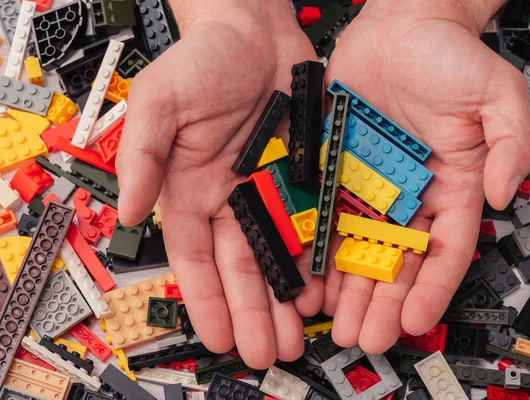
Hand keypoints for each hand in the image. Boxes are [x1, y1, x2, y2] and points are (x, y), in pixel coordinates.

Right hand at [116, 0, 321, 367]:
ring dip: (283, 298)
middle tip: (266, 353)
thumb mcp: (159, 102)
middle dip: (251, 313)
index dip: (205, 300)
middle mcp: (230, 197)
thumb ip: (142, 156)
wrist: (254, 28)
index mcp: (191, 188)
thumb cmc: (202, 59)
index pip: (195, 259)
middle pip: (241, 267)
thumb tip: (125, 212)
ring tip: (295, 336)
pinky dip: (314, 258)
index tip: (216, 338)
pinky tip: (320, 288)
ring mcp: (269, 188)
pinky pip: (309, 223)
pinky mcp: (302, 175)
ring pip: (278, 255)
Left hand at [322, 0, 529, 352]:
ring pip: (360, 247)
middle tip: (366, 338)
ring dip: (350, 289)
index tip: (415, 322)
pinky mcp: (341, 168)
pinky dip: (320, 250)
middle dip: (383, 303)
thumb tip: (502, 193)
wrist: (402, 25)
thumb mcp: (496, 94)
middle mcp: (412, 193)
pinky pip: (329, 215)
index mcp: (453, 185)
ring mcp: (374, 184)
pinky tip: (311, 280)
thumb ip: (509, 144)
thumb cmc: (451, 55)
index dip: (432, 289)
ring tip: (336, 325)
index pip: (446, 249)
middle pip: (398, 260)